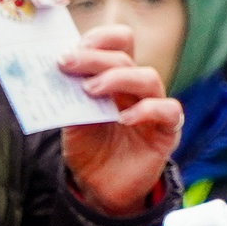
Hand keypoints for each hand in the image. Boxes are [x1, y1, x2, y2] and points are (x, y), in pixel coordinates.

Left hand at [58, 25, 183, 214]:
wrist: (99, 187)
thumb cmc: (88, 147)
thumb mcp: (72, 117)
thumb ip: (69, 95)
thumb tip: (57, 69)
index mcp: (115, 76)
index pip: (120, 41)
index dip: (100, 39)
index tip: (72, 49)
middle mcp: (136, 88)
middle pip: (126, 57)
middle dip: (95, 58)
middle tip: (68, 64)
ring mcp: (154, 107)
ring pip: (149, 78)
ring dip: (118, 78)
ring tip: (91, 91)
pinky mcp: (166, 132)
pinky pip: (169, 111)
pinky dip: (147, 110)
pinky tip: (124, 119)